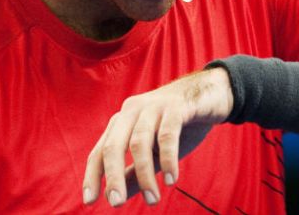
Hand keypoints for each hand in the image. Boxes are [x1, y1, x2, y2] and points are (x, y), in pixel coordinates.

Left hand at [82, 67, 232, 206]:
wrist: (210, 94)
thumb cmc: (178, 125)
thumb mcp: (154, 152)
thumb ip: (134, 172)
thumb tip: (114, 197)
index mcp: (122, 122)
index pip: (100, 151)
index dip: (93, 176)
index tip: (88, 201)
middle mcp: (132, 111)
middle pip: (114, 146)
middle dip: (113, 177)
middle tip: (116, 204)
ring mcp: (153, 107)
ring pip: (139, 143)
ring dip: (144, 175)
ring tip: (153, 200)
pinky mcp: (176, 107)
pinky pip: (167, 135)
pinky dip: (167, 159)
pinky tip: (171, 180)